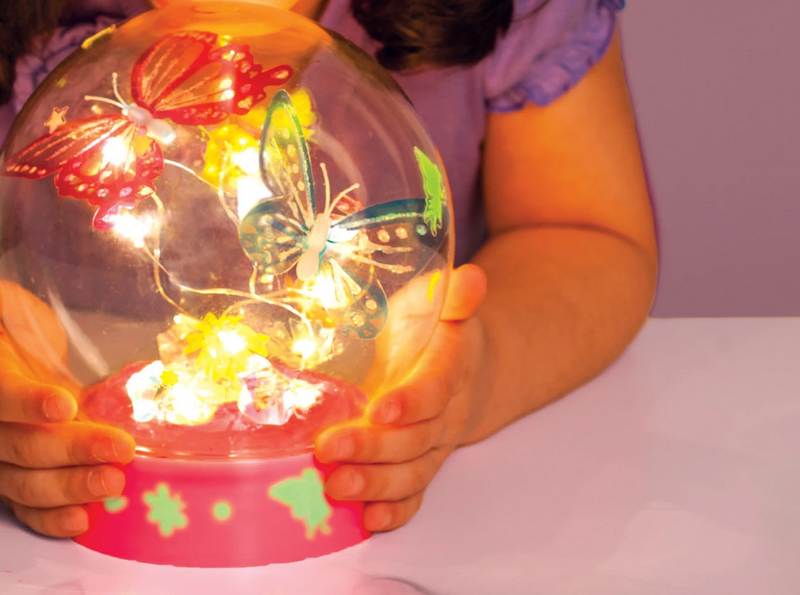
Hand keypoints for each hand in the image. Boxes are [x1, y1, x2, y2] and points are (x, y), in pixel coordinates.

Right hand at [0, 277, 134, 537]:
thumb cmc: (5, 330)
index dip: (29, 403)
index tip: (68, 404)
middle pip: (22, 447)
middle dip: (73, 451)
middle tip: (120, 449)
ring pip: (26, 485)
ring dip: (72, 487)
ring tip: (114, 481)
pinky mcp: (8, 485)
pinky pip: (25, 510)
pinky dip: (52, 520)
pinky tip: (84, 519)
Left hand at [314, 263, 488, 532]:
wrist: (466, 367)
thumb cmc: (437, 326)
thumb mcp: (441, 300)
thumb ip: (453, 291)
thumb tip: (470, 277)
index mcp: (451, 366)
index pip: (434, 389)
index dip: (411, 403)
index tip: (380, 410)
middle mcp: (445, 413)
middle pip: (415, 439)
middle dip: (372, 448)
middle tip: (329, 448)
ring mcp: (433, 445)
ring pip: (411, 473)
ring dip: (374, 484)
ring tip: (335, 486)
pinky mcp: (420, 464)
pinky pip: (413, 495)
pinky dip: (393, 512)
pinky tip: (367, 521)